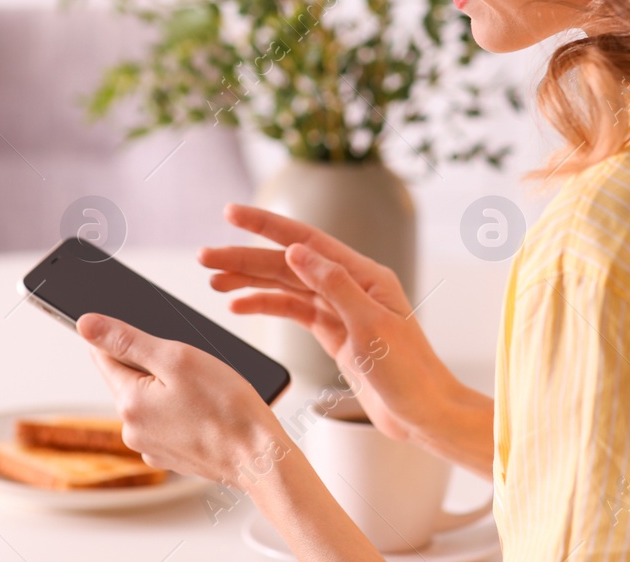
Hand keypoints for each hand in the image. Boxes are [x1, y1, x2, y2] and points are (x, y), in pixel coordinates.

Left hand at [76, 312, 288, 489]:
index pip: (103, 356)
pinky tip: (207, 409)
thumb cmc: (227, 408)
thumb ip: (128, 340)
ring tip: (205, 388)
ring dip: (171, 387)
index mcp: (129, 403)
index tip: (145, 330)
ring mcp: (153, 447)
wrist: (261, 459)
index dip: (121, 335)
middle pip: (130, 378)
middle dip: (154, 363)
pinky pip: (168, 421)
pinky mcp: (173, 455)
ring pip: (152, 399)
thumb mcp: (177, 358)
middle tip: (190, 363)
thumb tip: (85, 325)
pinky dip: (183, 410)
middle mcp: (133, 430)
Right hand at [199, 203, 491, 470]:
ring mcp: (341, 309)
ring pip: (286, 286)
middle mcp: (351, 285)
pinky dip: (265, 305)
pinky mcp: (334, 333)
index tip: (231, 214)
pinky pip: (292, 310)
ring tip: (213, 280)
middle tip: (205, 257)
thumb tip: (295, 250)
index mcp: (364, 275)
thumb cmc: (409, 374)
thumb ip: (332, 285)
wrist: (424, 416)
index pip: (306, 241)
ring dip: (249, 281)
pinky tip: (239, 305)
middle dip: (245, 257)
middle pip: (288, 263)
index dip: (266, 226)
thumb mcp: (370, 328)